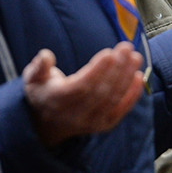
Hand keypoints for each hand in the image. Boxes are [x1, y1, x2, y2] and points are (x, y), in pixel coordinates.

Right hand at [23, 43, 144, 145]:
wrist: (48, 123)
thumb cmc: (43, 92)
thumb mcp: (33, 78)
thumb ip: (39, 66)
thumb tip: (46, 55)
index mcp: (57, 101)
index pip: (81, 86)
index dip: (97, 70)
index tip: (109, 53)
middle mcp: (75, 115)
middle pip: (101, 91)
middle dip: (116, 68)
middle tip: (126, 47)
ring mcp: (91, 122)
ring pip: (113, 99)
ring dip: (126, 77)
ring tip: (135, 57)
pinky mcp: (103, 125)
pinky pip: (121, 110)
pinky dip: (132, 95)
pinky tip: (139, 77)